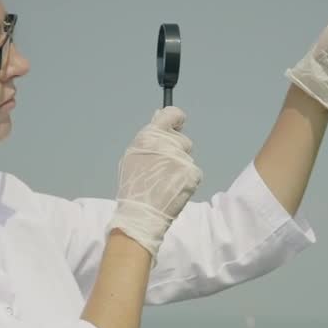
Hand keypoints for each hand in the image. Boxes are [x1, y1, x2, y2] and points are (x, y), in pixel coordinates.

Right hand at [105, 107, 202, 258]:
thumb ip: (149, 136)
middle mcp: (166, 144)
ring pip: (187, 158)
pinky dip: (187, 180)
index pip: (172, 114)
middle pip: (182, 140)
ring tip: (165, 182)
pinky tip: (173, 189)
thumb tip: (160, 115)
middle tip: (163, 169)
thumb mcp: (133, 155)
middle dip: (176, 151)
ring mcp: (181, 159)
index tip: (177, 125)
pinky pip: (194, 172)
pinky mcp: (192, 173)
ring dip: (180, 168)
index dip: (176, 119)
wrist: (141, 213)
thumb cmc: (134, 186)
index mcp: (149, 136)